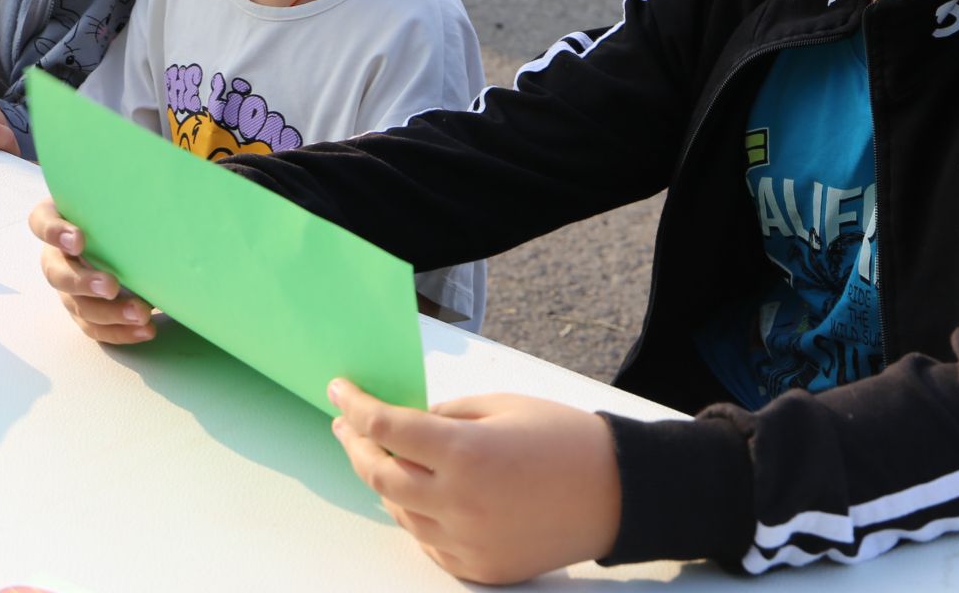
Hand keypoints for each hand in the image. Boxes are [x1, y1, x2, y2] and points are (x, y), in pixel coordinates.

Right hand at [28, 198, 156, 344]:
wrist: (124, 233)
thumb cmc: (115, 209)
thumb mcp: (112, 198)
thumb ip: (120, 196)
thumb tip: (160, 188)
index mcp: (55, 221)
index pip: (42, 223)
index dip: (55, 233)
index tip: (79, 240)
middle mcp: (56, 256)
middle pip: (57, 274)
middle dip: (83, 283)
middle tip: (111, 286)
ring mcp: (68, 287)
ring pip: (78, 306)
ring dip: (109, 314)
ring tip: (142, 314)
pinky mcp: (83, 311)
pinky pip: (95, 327)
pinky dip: (120, 331)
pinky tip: (144, 329)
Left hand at [327, 381, 620, 583]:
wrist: (619, 494)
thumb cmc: (564, 440)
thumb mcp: (500, 406)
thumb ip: (445, 415)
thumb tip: (406, 424)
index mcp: (466, 452)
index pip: (386, 428)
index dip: (355, 406)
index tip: (340, 390)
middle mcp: (460, 502)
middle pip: (379, 476)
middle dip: (356, 447)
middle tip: (348, 426)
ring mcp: (468, 542)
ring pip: (399, 512)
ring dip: (384, 482)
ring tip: (383, 456)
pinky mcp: (480, 567)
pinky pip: (428, 541)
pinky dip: (415, 515)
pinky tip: (418, 493)